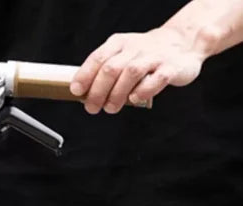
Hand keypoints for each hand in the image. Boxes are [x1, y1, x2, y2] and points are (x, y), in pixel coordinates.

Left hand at [70, 26, 207, 113]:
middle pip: (111, 68)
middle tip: (92, 107)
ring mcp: (154, 56)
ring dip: (117, 94)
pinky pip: (157, 79)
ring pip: (131, 72)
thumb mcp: (121, 56)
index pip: (98, 58)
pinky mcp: (171, 67)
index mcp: (119, 43)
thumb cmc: (144, 56)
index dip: (85, 76)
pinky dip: (143, 91)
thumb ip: (103, 71)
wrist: (182, 43)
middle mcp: (136, 48)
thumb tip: (82, 93)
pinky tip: (135, 99)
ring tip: (111, 107)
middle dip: (97, 91)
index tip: (76, 91)